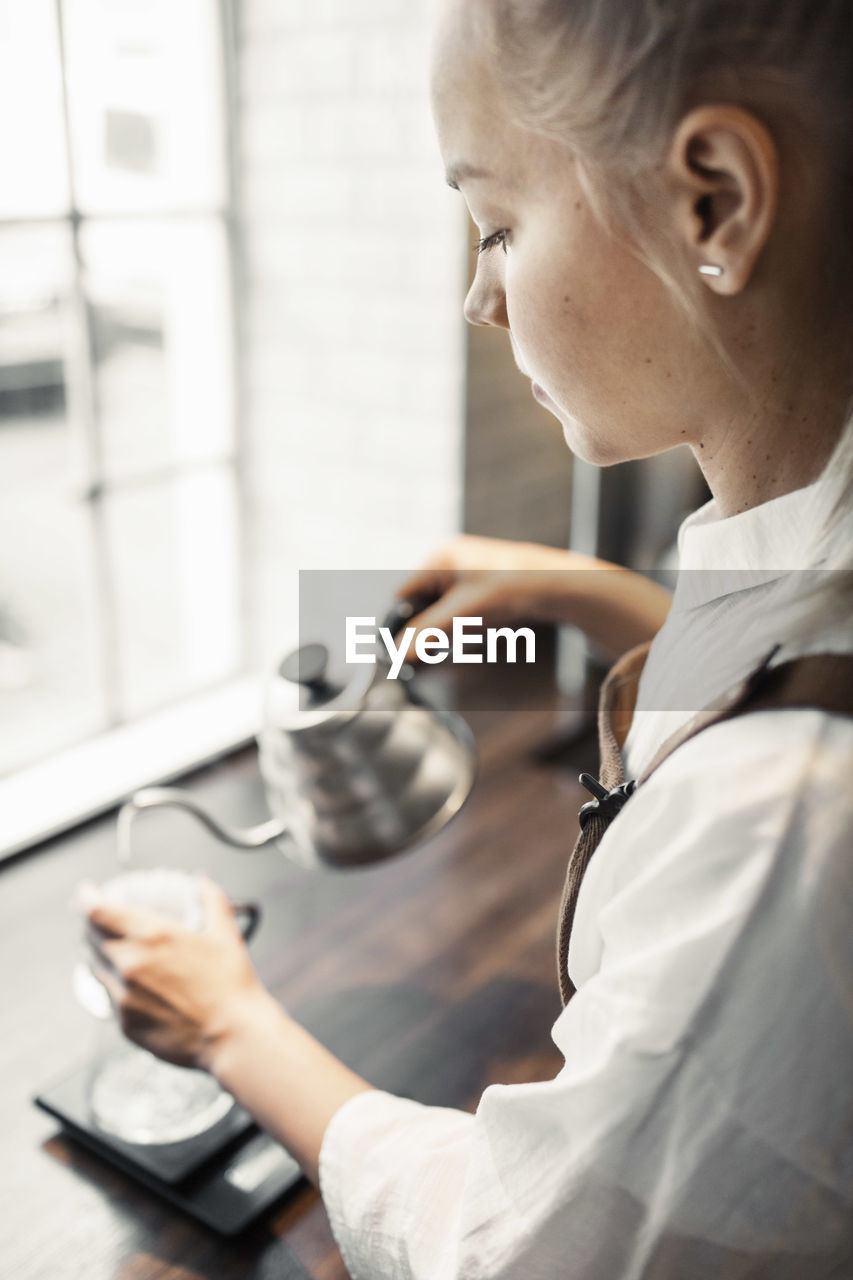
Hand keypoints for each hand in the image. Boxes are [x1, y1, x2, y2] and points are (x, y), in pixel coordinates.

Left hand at [81, 877, 269, 1071]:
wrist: (233, 1036)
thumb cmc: (231, 987)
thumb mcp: (226, 934)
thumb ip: (211, 900)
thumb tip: (202, 883)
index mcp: (153, 936)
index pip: (98, 911)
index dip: (86, 899)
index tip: (86, 894)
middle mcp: (130, 964)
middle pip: (91, 937)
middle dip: (93, 925)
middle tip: (102, 922)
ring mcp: (124, 996)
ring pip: (96, 968)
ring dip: (101, 955)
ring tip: (117, 953)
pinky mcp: (125, 1023)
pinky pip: (109, 997)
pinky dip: (115, 986)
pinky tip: (134, 986)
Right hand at [396, 534, 671, 659]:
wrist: (559, 586)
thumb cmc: (509, 593)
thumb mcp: (461, 616)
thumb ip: (427, 634)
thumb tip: (398, 655)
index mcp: (440, 557)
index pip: (404, 594)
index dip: (402, 622)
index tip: (404, 648)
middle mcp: (454, 556)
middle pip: (424, 599)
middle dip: (429, 624)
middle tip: (436, 647)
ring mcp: (474, 566)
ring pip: (446, 603)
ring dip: (450, 624)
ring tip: (465, 635)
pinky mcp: (492, 578)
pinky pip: (467, 602)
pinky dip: (468, 619)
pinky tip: (482, 628)